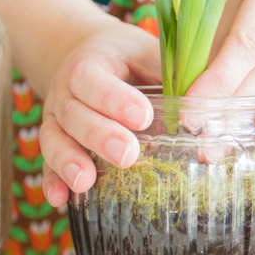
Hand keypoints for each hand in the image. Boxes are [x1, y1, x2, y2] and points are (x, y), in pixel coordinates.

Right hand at [39, 22, 160, 206]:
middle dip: (99, 135)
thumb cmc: (130, 59)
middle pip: (74, 114)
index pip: (92, 78)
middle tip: (127, 154)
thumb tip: (208, 108)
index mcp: (91, 64)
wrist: (92, 55)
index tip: (144, 117)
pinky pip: (46, 164)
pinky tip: (60, 200)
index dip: (114, 98)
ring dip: (68, 162)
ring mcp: (56, 119)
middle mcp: (66, 92)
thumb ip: (172, 76)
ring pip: (54, 139)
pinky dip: (51, 182)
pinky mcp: (55, 143)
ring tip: (86, 181)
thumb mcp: (149, 54)